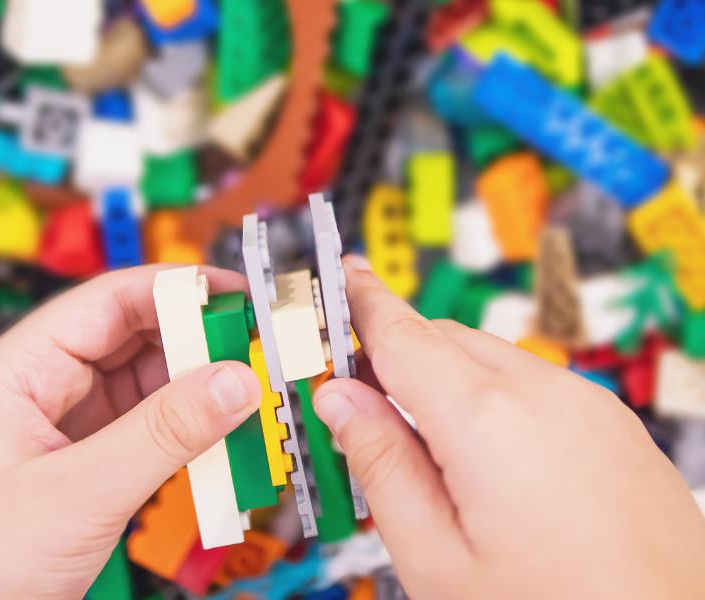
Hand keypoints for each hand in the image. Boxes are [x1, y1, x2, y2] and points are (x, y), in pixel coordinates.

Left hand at [0, 265, 261, 599]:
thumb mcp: (76, 494)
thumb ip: (162, 435)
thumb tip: (233, 383)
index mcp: (20, 369)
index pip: (108, 302)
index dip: (175, 290)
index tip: (235, 295)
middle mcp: (49, 387)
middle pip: (136, 338)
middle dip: (198, 342)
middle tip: (256, 349)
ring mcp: (74, 425)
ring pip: (152, 385)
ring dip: (200, 390)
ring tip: (249, 396)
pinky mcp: (95, 461)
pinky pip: (154, 429)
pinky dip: (192, 431)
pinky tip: (222, 437)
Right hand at [314, 256, 704, 599]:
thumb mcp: (436, 560)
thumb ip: (380, 466)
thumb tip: (340, 401)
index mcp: (488, 421)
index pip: (401, 335)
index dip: (362, 303)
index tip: (343, 278)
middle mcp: (545, 394)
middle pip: (444, 340)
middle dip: (396, 357)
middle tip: (363, 403)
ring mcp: (588, 405)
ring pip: (491, 360)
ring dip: (447, 381)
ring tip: (430, 451)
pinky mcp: (614, 424)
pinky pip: (535, 384)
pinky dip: (495, 398)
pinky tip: (491, 461)